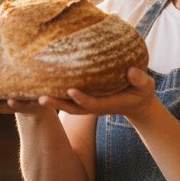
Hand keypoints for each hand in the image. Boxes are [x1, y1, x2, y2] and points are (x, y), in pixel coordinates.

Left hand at [41, 67, 160, 121]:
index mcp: (108, 104)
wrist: (137, 101)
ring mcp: (89, 103)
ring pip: (67, 105)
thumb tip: (132, 71)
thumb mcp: (146, 86)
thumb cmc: (141, 91)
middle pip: (73, 108)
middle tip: (40, 98)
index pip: (92, 104)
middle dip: (58, 104)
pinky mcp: (85, 98)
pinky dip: (55, 95)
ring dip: (51, 101)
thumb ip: (140, 80)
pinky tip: (40, 86)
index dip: (82, 99)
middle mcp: (95, 105)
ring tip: (33, 95)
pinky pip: (67, 98)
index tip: (71, 90)